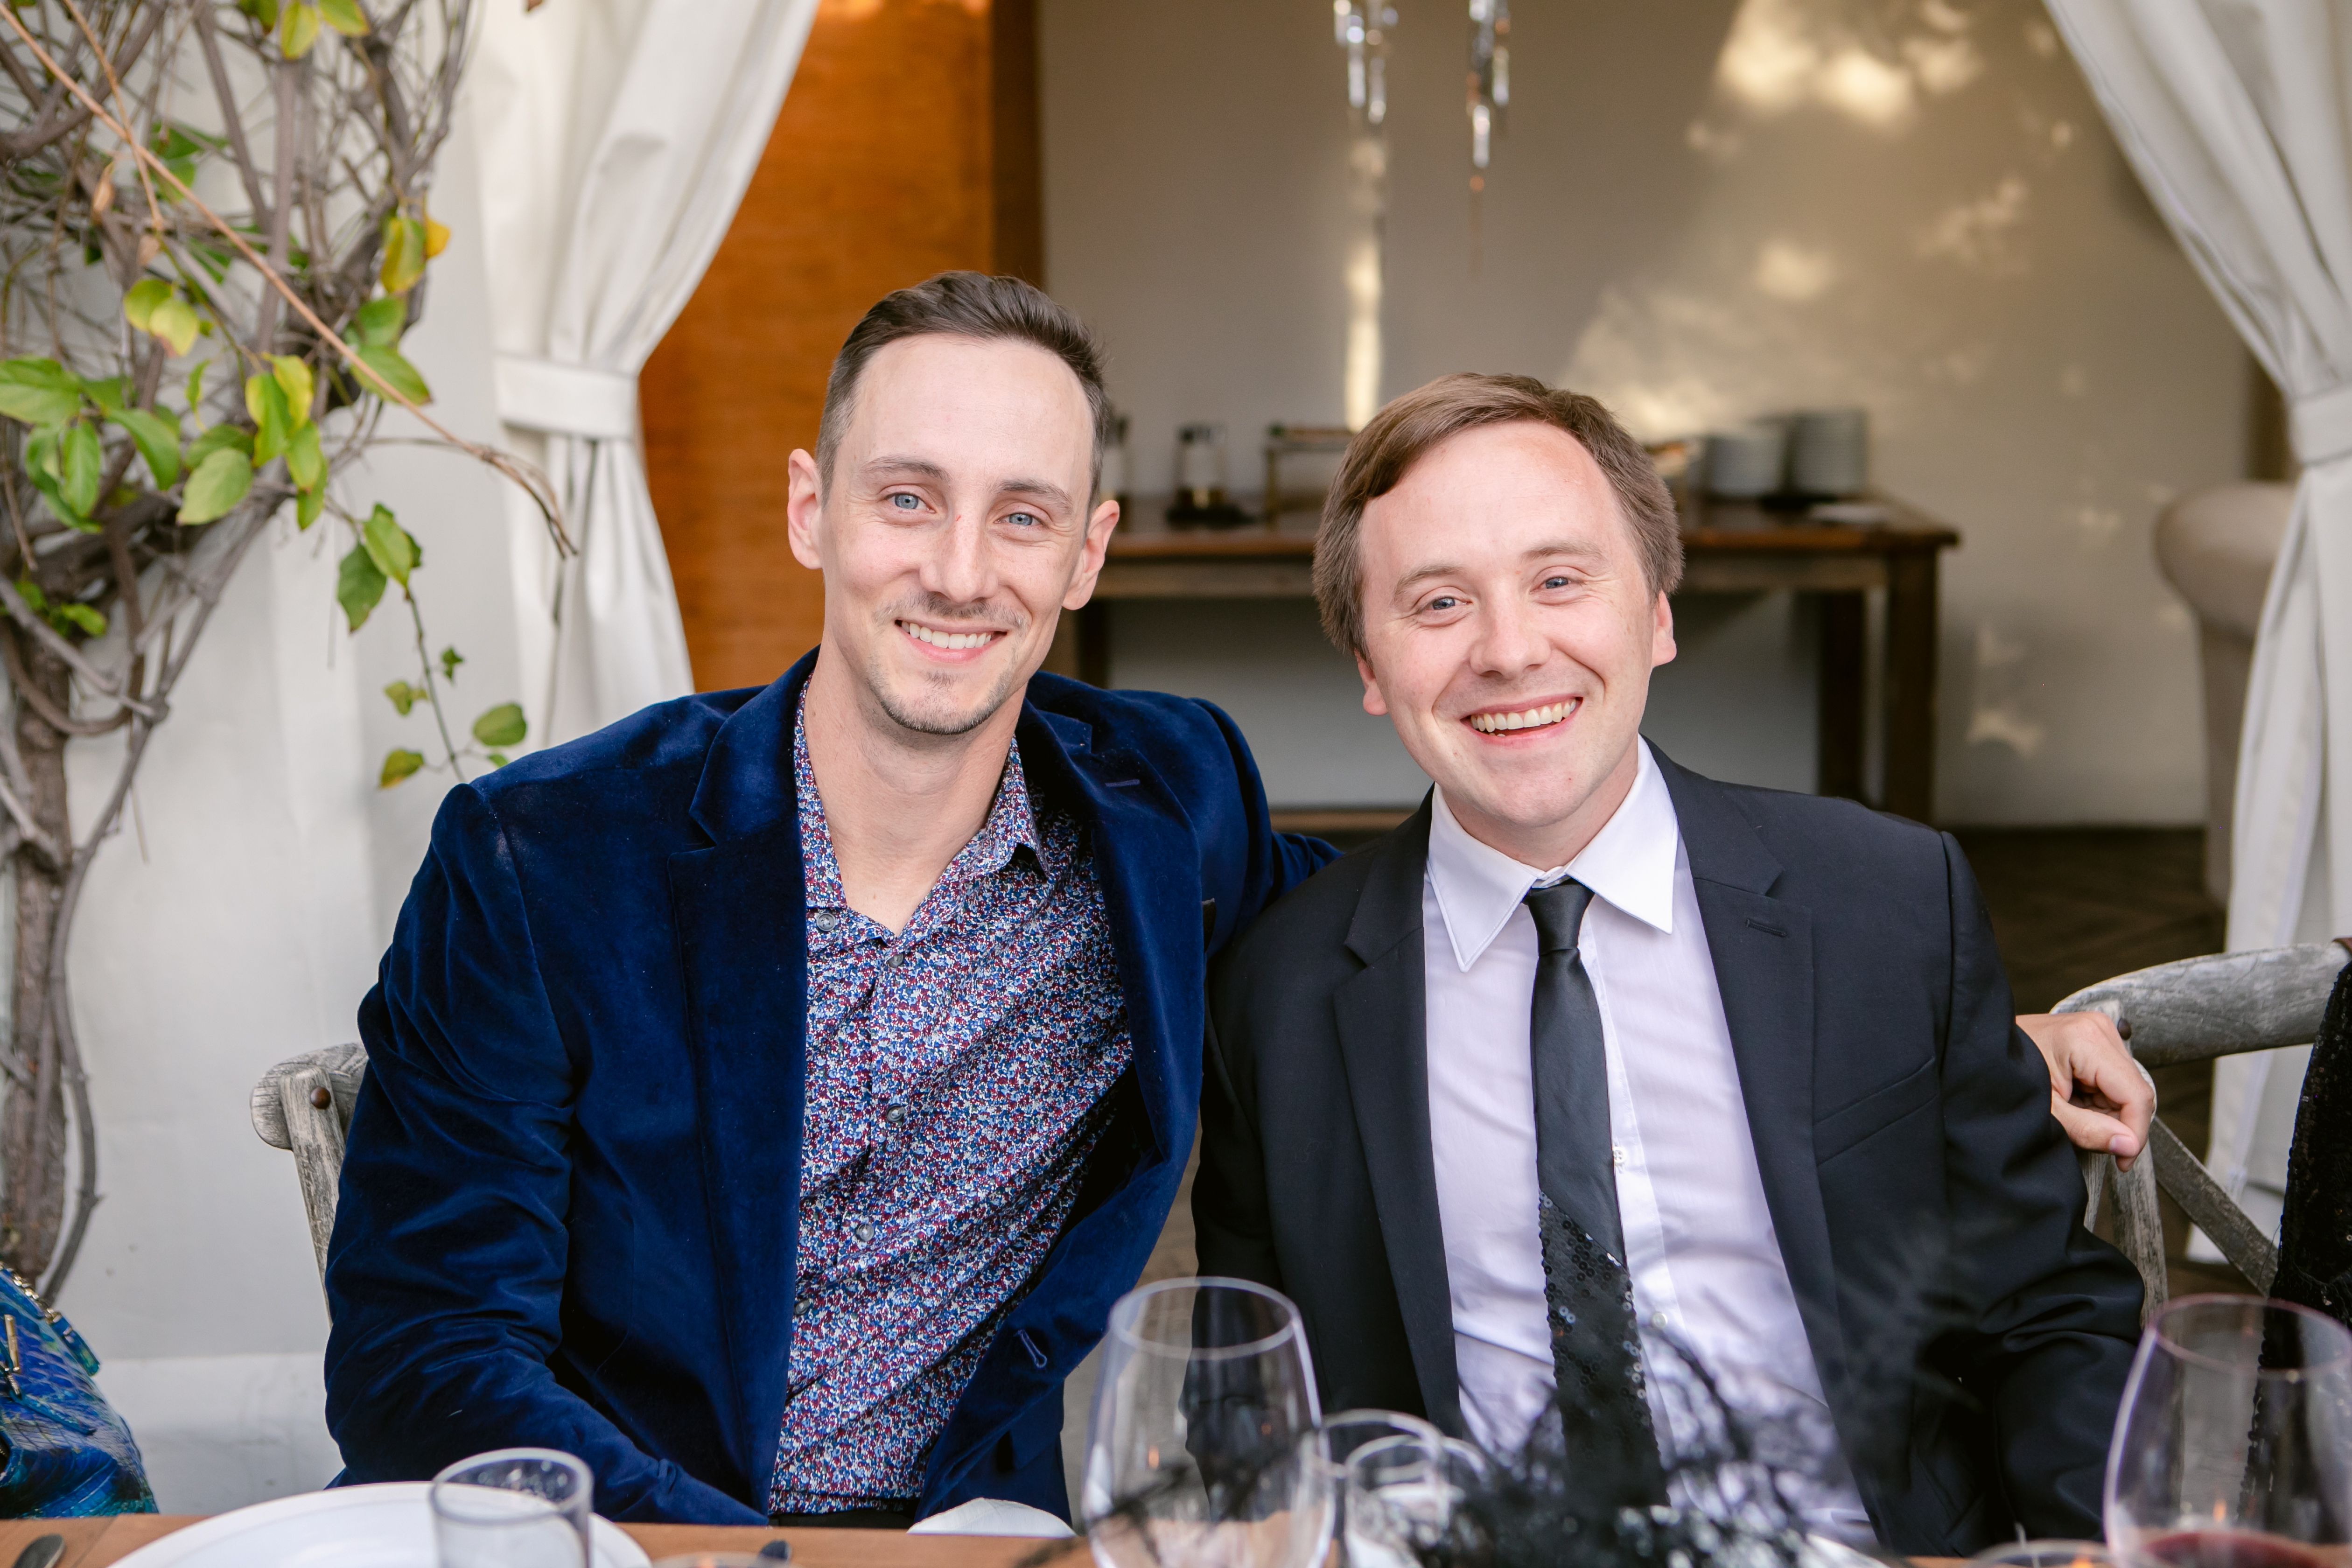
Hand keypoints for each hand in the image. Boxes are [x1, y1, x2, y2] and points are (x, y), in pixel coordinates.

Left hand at [2018, 1010, 2152, 1170]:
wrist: (1977, 1051)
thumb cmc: (2003, 1077)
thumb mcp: (2046, 1111)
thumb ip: (2088, 1130)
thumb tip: (2128, 1146)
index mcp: (2087, 1039)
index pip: (2136, 1095)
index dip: (2135, 1133)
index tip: (2122, 1160)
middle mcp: (2098, 1029)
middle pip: (2134, 1092)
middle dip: (2117, 1122)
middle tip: (2085, 1134)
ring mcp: (2098, 1031)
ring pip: (2127, 1088)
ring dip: (2107, 1112)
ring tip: (2071, 1111)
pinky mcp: (2094, 1039)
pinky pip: (2114, 1081)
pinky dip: (2099, 1100)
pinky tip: (2074, 1100)